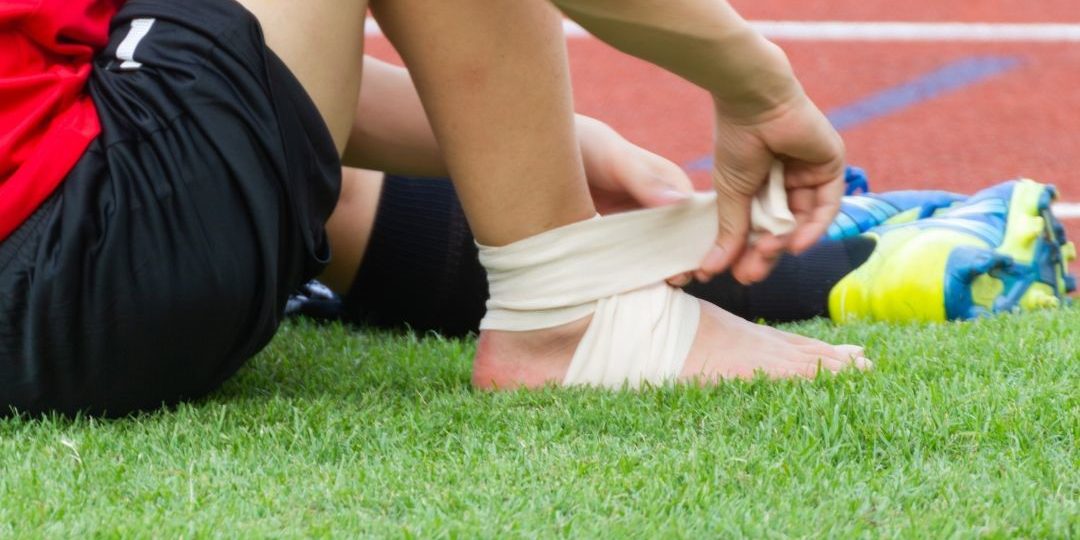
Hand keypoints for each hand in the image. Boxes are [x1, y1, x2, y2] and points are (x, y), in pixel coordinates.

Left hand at [576, 115, 695, 285]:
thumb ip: (642, 177)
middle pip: (681, 239)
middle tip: (676, 280)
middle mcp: (657, 205)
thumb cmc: (583, 145)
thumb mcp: (612, 156)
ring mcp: (636, 224)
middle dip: (683, 261)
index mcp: (667, 182)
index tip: (697, 262)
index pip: (695, 214)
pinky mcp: (614, 238)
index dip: (699, 239)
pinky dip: (634, 273)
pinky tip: (630, 286)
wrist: (540, 154)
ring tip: (657, 287)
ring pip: (657, 254)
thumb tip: (678, 202)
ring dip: (660, 271)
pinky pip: (630, 259)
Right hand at [699, 93, 845, 284]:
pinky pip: (826, 206)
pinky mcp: (831, 166)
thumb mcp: (731, 194)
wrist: (753, 101)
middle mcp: (789, 181)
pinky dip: (813, 228)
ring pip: (803, 221)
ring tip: (765, 256)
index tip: (733, 275)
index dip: (748, 253)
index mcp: (764, 185)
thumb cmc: (737, 140)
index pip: (762, 228)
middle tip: (750, 275)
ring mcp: (811, 174)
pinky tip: (795, 246)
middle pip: (784, 229)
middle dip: (766, 254)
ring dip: (785, 244)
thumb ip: (730, 232)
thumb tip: (709, 271)